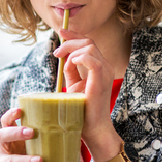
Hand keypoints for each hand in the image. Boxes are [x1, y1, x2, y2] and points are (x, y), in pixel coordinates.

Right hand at [0, 108, 39, 161]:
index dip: (10, 115)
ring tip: (40, 160)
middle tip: (32, 132)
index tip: (20, 110)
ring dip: (25, 160)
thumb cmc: (29, 161)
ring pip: (9, 160)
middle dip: (16, 133)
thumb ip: (42, 138)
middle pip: (2, 136)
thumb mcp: (33, 148)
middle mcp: (1, 148)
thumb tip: (70, 125)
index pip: (5, 122)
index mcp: (9, 137)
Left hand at [54, 29, 116, 147]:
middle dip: (69, 42)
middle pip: (88, 41)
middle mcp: (105, 66)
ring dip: (71, 51)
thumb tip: (63, 58)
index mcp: (99, 66)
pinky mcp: (101, 79)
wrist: (92, 128)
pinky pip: (91, 59)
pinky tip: (70, 65)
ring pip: (89, 47)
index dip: (74, 35)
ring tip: (63, 64)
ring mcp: (105, 72)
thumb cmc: (83, 109)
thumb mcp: (73, 85)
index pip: (89, 43)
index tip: (61, 33)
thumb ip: (70, 70)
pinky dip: (78, 58)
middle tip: (56, 52)